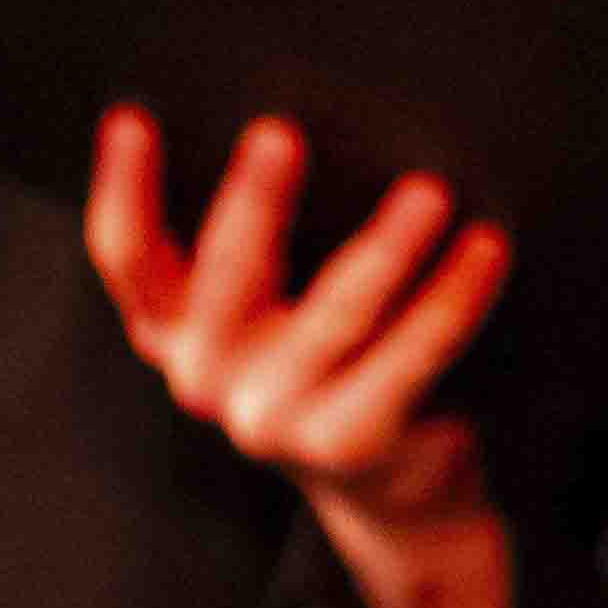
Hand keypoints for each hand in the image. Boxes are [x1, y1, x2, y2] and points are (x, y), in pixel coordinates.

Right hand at [82, 109, 517, 607]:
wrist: (392, 488)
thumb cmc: (333, 364)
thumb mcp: (267, 312)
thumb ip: (256, 246)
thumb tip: (292, 128)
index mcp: (174, 331)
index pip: (128, 257)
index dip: (123, 189)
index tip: (131, 119)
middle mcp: (208, 376)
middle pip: (225, 277)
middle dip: (252, 202)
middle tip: (279, 133)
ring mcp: (274, 417)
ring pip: (333, 314)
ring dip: (385, 247)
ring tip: (426, 191)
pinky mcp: (350, 440)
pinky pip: (412, 355)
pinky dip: (452, 297)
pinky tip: (485, 249)